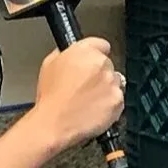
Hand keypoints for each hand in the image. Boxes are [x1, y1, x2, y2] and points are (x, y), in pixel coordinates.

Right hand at [32, 35, 125, 151]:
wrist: (54, 123)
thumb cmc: (50, 97)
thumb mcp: (49, 64)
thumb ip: (66, 54)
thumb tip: (72, 53)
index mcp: (84, 51)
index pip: (101, 44)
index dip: (96, 53)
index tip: (93, 61)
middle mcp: (101, 64)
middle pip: (108, 64)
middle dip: (99, 74)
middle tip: (85, 86)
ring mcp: (111, 82)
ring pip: (115, 82)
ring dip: (106, 88)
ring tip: (88, 100)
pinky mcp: (118, 100)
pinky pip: (118, 99)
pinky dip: (109, 104)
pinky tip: (94, 109)